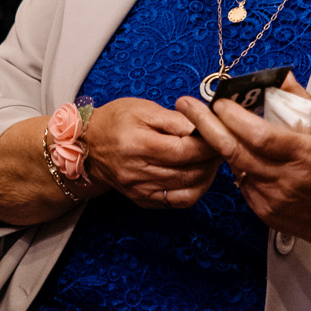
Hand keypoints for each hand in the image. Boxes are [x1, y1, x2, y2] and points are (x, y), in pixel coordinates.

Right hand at [83, 97, 221, 209]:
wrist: (87, 145)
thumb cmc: (115, 121)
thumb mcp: (143, 109)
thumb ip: (174, 119)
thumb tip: (202, 125)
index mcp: (138, 145)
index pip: (183, 150)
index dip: (208, 145)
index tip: (221, 135)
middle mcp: (138, 171)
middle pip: (188, 172)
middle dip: (212, 160)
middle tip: (223, 146)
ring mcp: (140, 189)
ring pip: (186, 190)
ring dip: (207, 176)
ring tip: (213, 160)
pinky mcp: (142, 199)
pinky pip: (176, 202)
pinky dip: (194, 191)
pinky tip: (199, 176)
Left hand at [174, 77, 310, 263]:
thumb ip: (305, 106)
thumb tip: (283, 80)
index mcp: (306, 156)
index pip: (259, 134)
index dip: (234, 116)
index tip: (221, 100)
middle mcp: (285, 180)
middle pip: (234, 150)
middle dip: (205, 124)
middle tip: (187, 106)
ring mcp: (272, 199)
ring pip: (234, 166)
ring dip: (219, 143)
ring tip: (206, 123)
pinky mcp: (266, 213)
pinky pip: (243, 183)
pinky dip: (238, 165)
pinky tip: (241, 153)